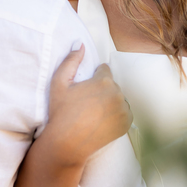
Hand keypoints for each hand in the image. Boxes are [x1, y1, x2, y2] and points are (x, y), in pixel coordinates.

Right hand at [39, 46, 132, 166]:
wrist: (68, 143)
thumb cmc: (61, 112)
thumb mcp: (59, 83)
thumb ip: (70, 60)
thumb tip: (80, 44)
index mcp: (104, 81)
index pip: (104, 70)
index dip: (93, 78)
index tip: (85, 89)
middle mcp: (117, 94)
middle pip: (112, 85)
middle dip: (102, 90)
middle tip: (87, 103)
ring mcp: (124, 110)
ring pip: (118, 98)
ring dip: (110, 101)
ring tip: (94, 113)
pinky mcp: (126, 123)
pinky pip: (124, 112)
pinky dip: (116, 114)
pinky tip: (102, 120)